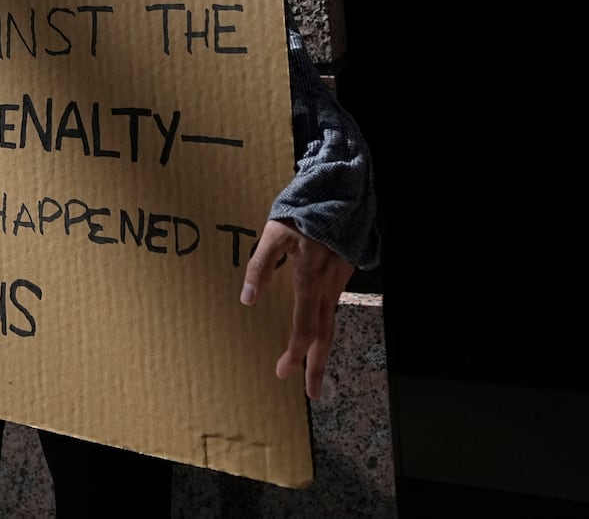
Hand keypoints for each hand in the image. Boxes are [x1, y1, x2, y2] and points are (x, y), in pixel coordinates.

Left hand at [240, 218, 354, 400]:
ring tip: (314, 371)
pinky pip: (332, 308)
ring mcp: (338, 281)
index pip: (304, 326)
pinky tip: (317, 333)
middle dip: (318, 366)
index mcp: (310, 278)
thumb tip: (248, 299)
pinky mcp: (341, 274)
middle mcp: (328, 286)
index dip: (295, 352)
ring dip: (323, 349)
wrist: (340, 193)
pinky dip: (325, 328)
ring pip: (331, 322)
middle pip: (324, 335)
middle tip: (314, 395)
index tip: (283, 373)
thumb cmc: (302, 210)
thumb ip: (260, 265)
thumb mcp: (274, 232)